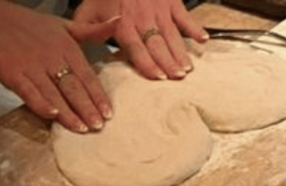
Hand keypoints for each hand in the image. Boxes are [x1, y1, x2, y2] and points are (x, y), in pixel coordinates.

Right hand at [0, 0, 117, 131]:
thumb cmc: (31, 27)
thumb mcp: (64, 25)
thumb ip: (90, 31)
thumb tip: (118, 22)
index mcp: (66, 46)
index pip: (86, 75)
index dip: (97, 95)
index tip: (108, 113)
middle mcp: (51, 57)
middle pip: (73, 86)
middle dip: (87, 107)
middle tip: (99, 126)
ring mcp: (32, 66)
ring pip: (54, 93)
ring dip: (68, 112)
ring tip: (82, 129)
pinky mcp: (14, 74)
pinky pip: (29, 92)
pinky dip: (40, 104)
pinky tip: (51, 115)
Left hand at [72, 0, 207, 78]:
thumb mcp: (87, 12)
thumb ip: (84, 33)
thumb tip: (81, 55)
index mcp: (123, 24)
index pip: (136, 48)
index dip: (148, 63)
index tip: (158, 77)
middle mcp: (142, 18)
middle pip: (157, 45)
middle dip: (168, 62)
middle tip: (177, 78)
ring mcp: (159, 10)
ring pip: (171, 35)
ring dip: (181, 52)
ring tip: (187, 69)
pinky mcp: (170, 2)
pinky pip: (184, 16)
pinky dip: (195, 27)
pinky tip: (203, 39)